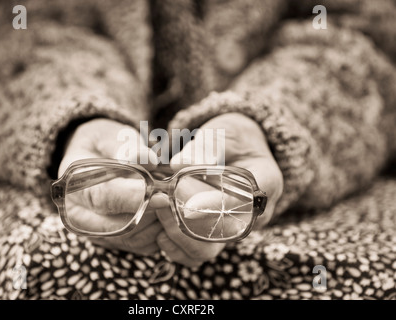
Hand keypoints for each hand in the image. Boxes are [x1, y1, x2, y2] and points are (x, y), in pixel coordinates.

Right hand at [58, 118, 160, 255]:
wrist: (95, 157)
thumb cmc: (104, 144)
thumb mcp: (110, 135)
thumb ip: (125, 146)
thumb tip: (147, 160)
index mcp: (72, 183)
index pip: (102, 197)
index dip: (133, 198)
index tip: (161, 196)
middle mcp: (77, 213)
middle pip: (117, 226)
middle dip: (152, 213)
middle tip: (174, 197)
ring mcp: (93, 232)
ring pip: (132, 238)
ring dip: (158, 223)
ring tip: (169, 198)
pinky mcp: (111, 242)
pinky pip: (140, 246)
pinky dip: (158, 232)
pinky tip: (164, 211)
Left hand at [154, 113, 282, 266]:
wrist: (236, 150)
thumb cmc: (232, 138)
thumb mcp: (223, 133)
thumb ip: (204, 148)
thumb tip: (178, 165)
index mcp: (265, 183)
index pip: (244, 202)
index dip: (215, 205)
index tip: (187, 204)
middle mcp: (254, 214)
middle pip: (225, 234)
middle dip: (189, 222)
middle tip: (163, 202)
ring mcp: (234, 229)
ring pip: (208, 250)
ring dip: (178, 236)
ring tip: (160, 212)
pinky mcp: (216, 238)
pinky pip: (195, 256)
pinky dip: (174, 247)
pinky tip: (160, 229)